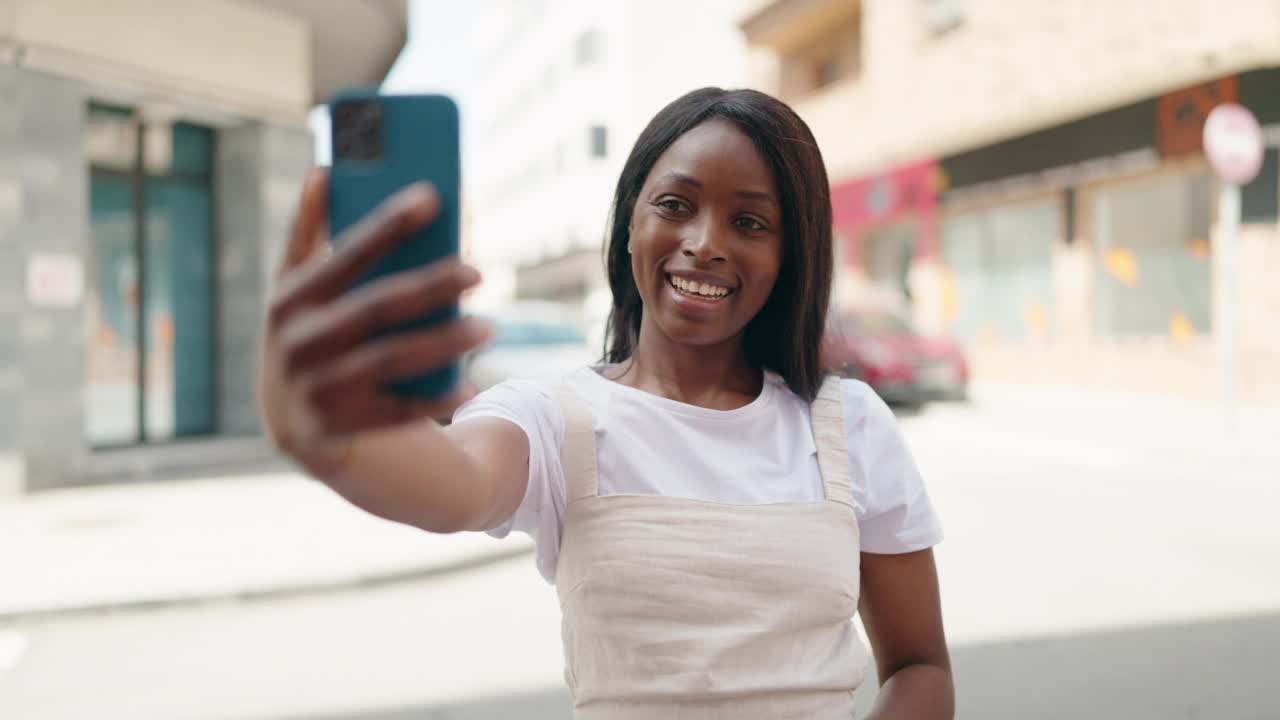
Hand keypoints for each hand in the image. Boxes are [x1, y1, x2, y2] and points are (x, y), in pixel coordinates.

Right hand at [256, 170, 490, 473]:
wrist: (290, 421)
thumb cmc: (309, 330)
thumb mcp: (296, 286)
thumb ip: (309, 231)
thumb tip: (323, 171)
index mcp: (290, 295)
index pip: (345, 252)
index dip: (387, 223)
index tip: (433, 196)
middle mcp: (299, 341)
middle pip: (375, 306)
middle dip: (430, 286)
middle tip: (479, 270)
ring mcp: (317, 388)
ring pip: (390, 360)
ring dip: (444, 342)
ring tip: (489, 327)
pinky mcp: (339, 429)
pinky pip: (396, 414)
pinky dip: (435, 400)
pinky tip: (470, 385)